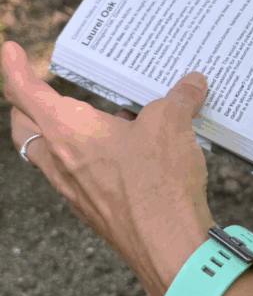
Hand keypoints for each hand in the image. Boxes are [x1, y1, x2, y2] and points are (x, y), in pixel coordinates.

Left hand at [2, 41, 214, 295]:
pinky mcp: (94, 209)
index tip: (9, 49)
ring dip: (58, 132)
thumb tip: (192, 84)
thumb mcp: (172, 122)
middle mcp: (61, 160)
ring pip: (48, 154)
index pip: (25, 92)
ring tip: (92, 115)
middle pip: (25, 127)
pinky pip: (76, 175)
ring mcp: (74, 189)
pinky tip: (121, 150)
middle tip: (37, 86)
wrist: (168, 246)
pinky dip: (85, 157)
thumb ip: (179, 97)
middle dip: (25, 104)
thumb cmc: (158, 182)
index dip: (14, 68)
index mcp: (68, 130)